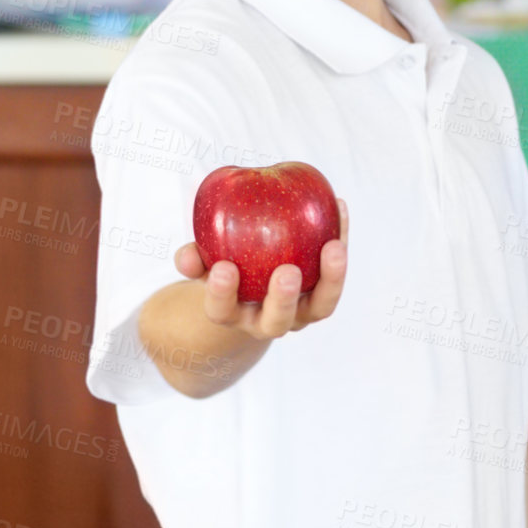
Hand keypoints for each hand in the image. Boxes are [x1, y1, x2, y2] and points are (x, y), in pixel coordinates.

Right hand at [172, 198, 348, 340]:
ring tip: (333, 247)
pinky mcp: (324, 296)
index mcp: (233, 314)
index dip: (222, 293)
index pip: (223, 310)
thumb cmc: (226, 267)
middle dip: (283, 299)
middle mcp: (268, 320)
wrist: (254, 287)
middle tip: (287, 272)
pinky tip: (340, 207)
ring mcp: (300, 313)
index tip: (223, 268)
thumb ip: (194, 258)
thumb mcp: (205, 263)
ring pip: (320, 306)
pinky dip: (341, 240)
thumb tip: (186, 255)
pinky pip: (336, 273)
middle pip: (277, 320)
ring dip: (330, 279)